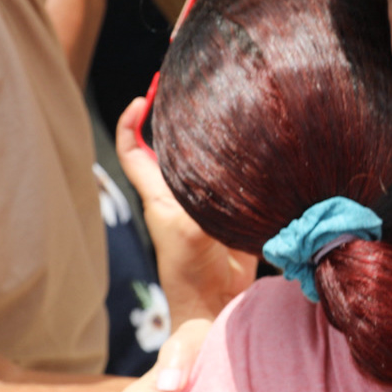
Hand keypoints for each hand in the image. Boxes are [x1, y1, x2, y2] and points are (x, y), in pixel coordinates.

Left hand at [115, 98, 255, 321]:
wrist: (215, 304)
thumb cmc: (190, 269)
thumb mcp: (188, 231)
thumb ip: (199, 203)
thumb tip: (220, 175)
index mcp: (160, 194)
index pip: (133, 150)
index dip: (131, 121)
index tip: (145, 97)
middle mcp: (181, 192)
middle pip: (172, 145)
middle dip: (180, 117)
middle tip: (197, 87)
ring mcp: (207, 201)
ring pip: (207, 160)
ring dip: (216, 137)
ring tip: (233, 107)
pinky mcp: (232, 211)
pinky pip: (237, 178)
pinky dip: (246, 161)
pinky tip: (260, 146)